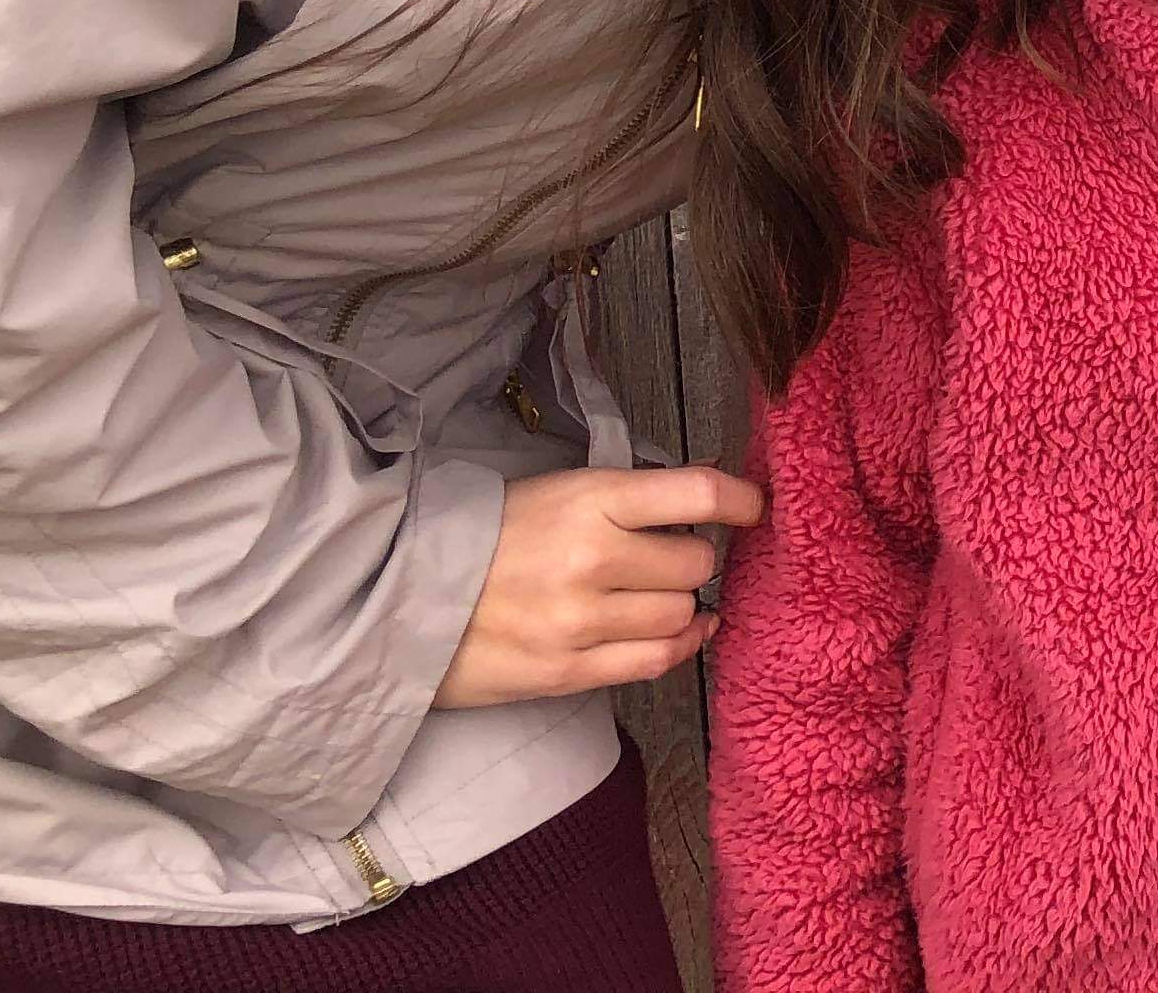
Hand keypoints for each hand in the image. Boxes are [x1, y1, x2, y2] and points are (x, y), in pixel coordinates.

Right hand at [433, 465, 762, 707]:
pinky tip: (687, 630)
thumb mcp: (558, 490)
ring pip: (681, 612)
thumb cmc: (485, 536)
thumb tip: (708, 485)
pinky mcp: (569, 672)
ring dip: (683, 602)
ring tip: (661, 592)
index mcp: (590, 499)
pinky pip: (656, 661)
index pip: (697, 492)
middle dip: (693, 555)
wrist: (401, 600)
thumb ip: (630, 494)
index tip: (756, 506)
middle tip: (671, 553)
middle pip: (695, 561)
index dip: (742, 498)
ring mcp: (581, 621)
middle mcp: (593, 559)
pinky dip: (683, 644)